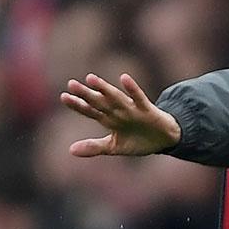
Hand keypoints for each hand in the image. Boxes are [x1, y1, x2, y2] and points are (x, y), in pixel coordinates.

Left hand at [61, 72, 180, 157]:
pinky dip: (132, 89)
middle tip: (71, 84)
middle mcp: (117, 111)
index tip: (64, 96)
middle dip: (86, 94)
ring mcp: (131, 109)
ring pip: (115, 98)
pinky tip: (124, 78)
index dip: (77, 104)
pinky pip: (139, 97)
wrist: (164, 140)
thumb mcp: (114, 147)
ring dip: (104, 89)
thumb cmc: (138, 140)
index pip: (89, 110)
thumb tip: (70, 150)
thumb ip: (93, 147)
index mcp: (108, 119)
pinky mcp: (146, 109)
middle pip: (99, 102)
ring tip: (91, 79)